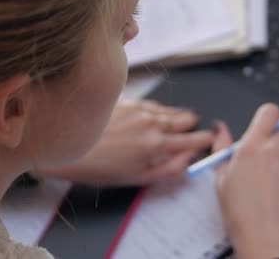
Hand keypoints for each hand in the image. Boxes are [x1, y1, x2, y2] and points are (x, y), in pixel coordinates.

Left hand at [32, 99, 214, 185]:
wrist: (68, 146)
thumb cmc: (99, 167)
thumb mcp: (138, 178)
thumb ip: (169, 169)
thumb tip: (189, 159)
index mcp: (156, 145)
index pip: (194, 138)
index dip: (206, 139)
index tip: (210, 139)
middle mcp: (151, 122)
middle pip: (187, 118)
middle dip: (191, 126)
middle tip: (187, 134)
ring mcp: (140, 108)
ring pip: (170, 110)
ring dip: (174, 118)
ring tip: (166, 129)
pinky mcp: (129, 100)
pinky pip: (153, 104)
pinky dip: (157, 112)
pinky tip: (148, 121)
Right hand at [214, 103, 278, 258]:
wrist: (265, 235)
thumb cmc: (242, 214)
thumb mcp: (222, 179)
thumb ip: (222, 148)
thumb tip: (220, 129)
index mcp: (251, 146)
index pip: (268, 112)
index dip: (269, 116)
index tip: (266, 123)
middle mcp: (275, 148)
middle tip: (273, 151)